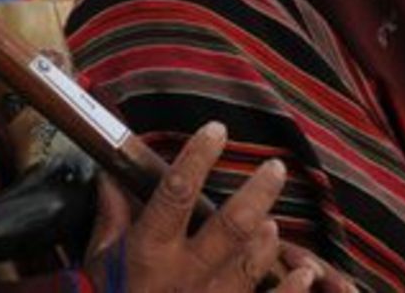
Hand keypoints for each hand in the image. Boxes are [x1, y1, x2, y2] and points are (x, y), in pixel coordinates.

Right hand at [84, 122, 343, 291]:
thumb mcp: (98, 261)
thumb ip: (111, 217)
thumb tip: (112, 176)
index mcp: (149, 251)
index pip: (176, 192)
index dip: (197, 156)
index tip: (215, 129)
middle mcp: (183, 274)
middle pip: (230, 225)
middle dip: (257, 192)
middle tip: (276, 168)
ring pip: (251, 263)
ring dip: (268, 240)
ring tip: (274, 222)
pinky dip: (292, 290)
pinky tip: (305, 273)